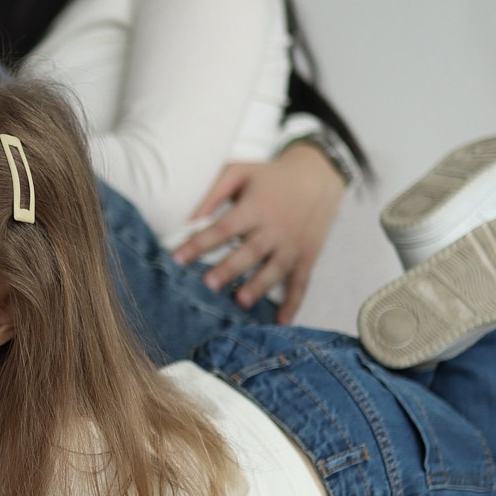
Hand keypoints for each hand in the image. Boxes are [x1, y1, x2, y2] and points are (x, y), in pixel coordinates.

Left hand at [173, 143, 344, 321]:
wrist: (318, 174)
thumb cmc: (270, 176)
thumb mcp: (240, 172)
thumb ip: (213, 192)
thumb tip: (187, 218)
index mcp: (254, 208)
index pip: (223, 228)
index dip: (199, 244)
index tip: (177, 258)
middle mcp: (274, 228)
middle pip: (249, 251)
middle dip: (229, 268)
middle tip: (208, 284)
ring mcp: (293, 244)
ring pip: (274, 269)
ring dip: (258, 286)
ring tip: (241, 301)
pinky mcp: (308, 256)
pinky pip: (300, 282)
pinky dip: (292, 303)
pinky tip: (281, 322)